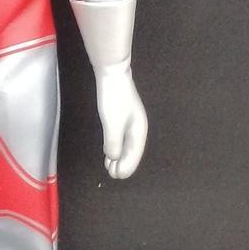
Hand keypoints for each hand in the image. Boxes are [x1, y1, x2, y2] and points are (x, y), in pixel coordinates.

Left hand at [95, 64, 147, 179]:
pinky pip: (122, 137)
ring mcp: (130, 121)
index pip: (134, 155)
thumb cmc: (114, 98)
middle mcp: (137, 128)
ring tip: (109, 166)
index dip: (125, 167)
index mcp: (139, 131)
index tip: (115, 175)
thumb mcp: (112, 124)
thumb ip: (113, 143)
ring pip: (127, 145)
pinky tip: (110, 150)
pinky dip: (116, 146)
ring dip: (119, 156)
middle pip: (132, 151)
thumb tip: (114, 158)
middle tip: (111, 174)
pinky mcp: (122, 116)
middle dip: (123, 164)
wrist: (112, 73)